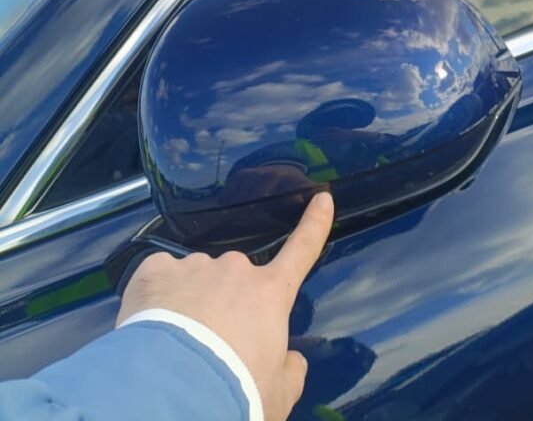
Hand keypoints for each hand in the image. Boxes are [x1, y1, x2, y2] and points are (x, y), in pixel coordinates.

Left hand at [117, 191, 334, 420]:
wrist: (172, 393)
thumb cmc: (235, 393)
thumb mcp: (277, 395)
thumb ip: (289, 372)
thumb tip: (291, 360)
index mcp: (270, 295)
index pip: (301, 251)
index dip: (314, 225)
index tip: (322, 198)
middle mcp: (235, 271)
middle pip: (234, 281)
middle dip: (225, 306)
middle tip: (210, 348)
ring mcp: (194, 266)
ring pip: (195, 280)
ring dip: (189, 304)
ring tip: (174, 347)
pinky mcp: (155, 271)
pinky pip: (159, 276)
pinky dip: (155, 297)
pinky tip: (150, 326)